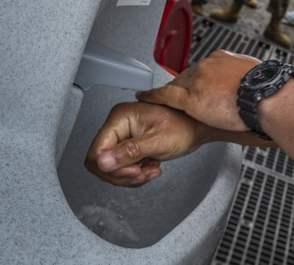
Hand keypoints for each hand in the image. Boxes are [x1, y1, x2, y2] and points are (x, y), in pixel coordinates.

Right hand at [84, 102, 209, 187]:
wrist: (196, 127)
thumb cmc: (184, 126)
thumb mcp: (158, 141)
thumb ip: (130, 151)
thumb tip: (103, 162)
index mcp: (120, 118)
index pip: (97, 151)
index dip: (111, 168)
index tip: (133, 170)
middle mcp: (117, 125)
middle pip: (101, 162)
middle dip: (122, 174)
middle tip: (142, 174)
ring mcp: (122, 135)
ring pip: (110, 167)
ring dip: (130, 176)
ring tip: (150, 171)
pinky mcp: (128, 145)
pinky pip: (121, 167)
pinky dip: (135, 174)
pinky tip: (150, 168)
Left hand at [137, 50, 261, 131]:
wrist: (266, 96)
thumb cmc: (268, 90)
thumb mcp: (257, 75)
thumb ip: (246, 78)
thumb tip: (251, 85)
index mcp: (222, 59)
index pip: (204, 68)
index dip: (199, 79)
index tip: (199, 85)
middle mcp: (207, 65)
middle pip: (188, 76)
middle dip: (186, 87)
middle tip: (187, 98)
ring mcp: (197, 80)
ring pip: (177, 85)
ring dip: (172, 93)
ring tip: (166, 100)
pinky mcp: (191, 97)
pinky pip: (165, 95)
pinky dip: (153, 95)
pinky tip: (144, 96)